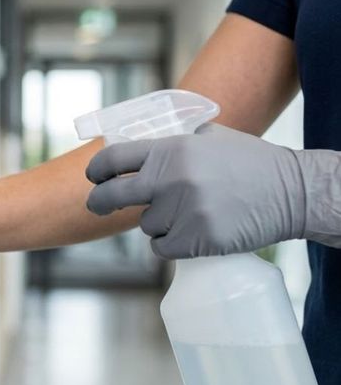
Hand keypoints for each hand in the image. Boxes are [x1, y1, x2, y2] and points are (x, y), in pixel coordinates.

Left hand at [85, 123, 305, 258]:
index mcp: (171, 149)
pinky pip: (162, 247)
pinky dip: (171, 244)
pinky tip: (193, 232)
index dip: (97, 170)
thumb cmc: (249, 162)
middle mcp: (171, 179)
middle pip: (113, 196)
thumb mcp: (209, 136)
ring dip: (159, 222)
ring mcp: (183, 211)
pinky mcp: (195, 239)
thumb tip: (142, 141)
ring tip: (191, 212)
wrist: (291, 192)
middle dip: (99, 203)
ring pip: (146, 225)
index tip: (92, 177)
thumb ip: (174, 138)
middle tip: (96, 206)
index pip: (114, 159)